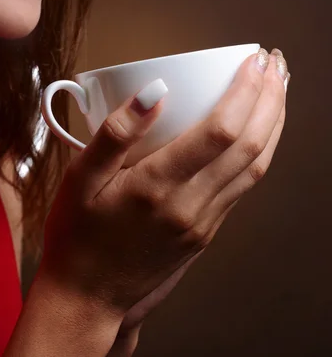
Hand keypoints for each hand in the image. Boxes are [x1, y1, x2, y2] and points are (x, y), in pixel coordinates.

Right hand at [42, 49, 288, 320]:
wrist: (87, 297)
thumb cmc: (76, 237)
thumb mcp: (79, 179)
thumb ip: (115, 134)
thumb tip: (154, 90)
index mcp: (157, 188)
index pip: (220, 131)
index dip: (245, 91)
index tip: (255, 59)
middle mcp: (190, 207)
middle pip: (250, 145)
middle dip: (270, 98)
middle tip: (275, 63)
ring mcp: (203, 223)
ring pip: (256, 167)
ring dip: (274, 124)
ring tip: (279, 90)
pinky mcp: (206, 233)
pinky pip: (243, 187)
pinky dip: (260, 152)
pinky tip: (259, 133)